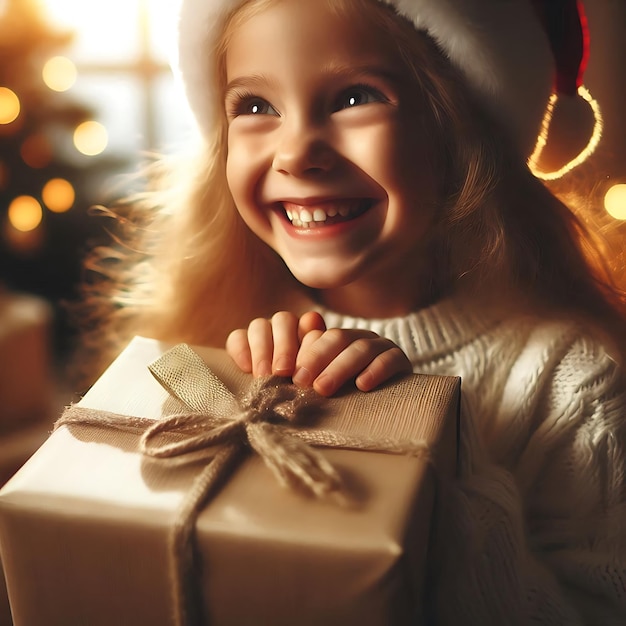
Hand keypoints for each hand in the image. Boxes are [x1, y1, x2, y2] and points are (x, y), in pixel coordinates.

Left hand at [226, 311, 411, 395]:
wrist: (392, 401)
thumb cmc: (341, 396)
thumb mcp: (314, 384)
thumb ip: (292, 374)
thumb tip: (256, 371)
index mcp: (332, 338)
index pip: (309, 332)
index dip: (290, 347)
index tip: (273, 372)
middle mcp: (355, 336)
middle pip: (334, 337)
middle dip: (314, 358)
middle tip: (299, 382)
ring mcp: (378, 345)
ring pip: (359, 347)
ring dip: (339, 368)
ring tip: (323, 389)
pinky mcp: (399, 359)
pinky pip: (388, 359)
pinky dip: (375, 371)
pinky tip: (363, 386)